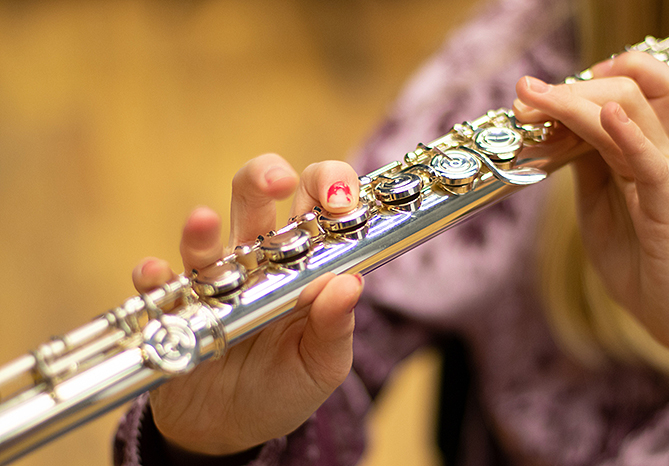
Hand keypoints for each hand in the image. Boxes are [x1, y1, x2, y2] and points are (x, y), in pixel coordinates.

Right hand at [131, 155, 363, 454]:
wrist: (231, 430)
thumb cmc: (284, 388)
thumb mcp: (322, 365)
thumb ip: (336, 327)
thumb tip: (350, 285)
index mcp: (304, 265)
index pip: (318, 207)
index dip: (331, 187)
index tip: (340, 199)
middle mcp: (257, 260)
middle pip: (258, 197)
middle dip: (267, 175)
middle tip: (280, 181)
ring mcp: (213, 280)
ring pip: (206, 235)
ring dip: (202, 226)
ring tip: (202, 221)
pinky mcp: (175, 308)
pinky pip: (158, 285)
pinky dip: (155, 278)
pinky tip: (158, 276)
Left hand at [514, 52, 668, 383]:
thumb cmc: (638, 257)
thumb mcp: (597, 201)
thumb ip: (585, 164)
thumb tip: (556, 128)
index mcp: (636, 151)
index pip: (611, 95)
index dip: (570, 87)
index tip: (528, 95)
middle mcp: (654, 154)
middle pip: (621, 92)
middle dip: (567, 88)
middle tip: (524, 93)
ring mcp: (665, 178)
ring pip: (634, 113)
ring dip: (581, 100)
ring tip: (543, 97)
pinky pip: (653, 165)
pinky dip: (630, 137)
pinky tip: (608, 117)